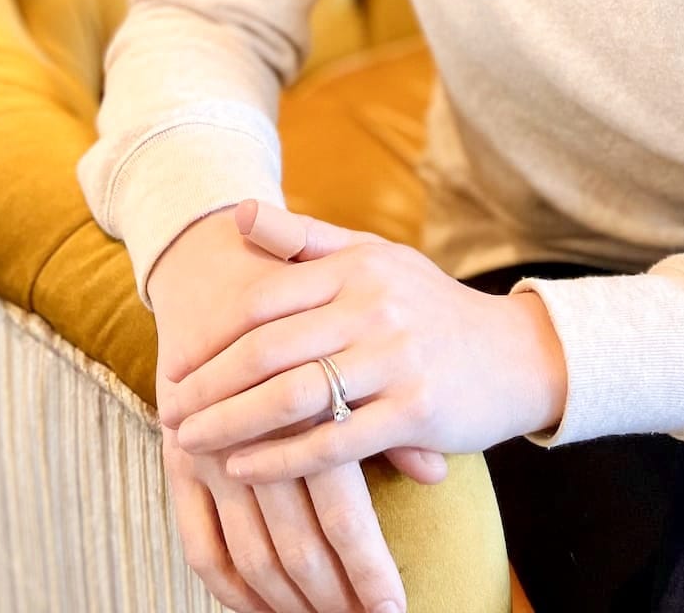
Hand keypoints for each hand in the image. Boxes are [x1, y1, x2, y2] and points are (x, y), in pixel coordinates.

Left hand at [162, 200, 568, 483]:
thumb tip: (240, 213)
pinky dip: (280, 460)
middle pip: (268, 349)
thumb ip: (307, 239)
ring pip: (294, 396)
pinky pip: (334, 442)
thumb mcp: (375, 258)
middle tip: (169, 412)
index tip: (175, 362)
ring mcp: (397, 359)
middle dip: (208, 386)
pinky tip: (244, 470)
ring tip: (192, 445)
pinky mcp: (416, 411)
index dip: (211, 334)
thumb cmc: (428, 307)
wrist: (514, 354)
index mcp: (359, 266)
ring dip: (231, 425)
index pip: (264, 298)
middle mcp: (375, 306)